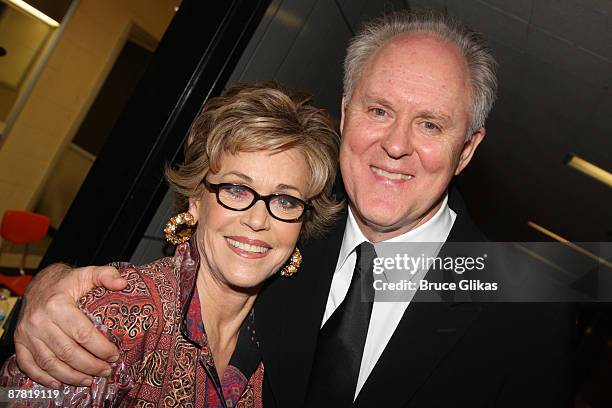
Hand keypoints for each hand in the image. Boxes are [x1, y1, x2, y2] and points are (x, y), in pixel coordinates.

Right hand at [13, 263, 127, 387]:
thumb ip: (107, 275)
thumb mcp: (89, 273)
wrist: (40, 283)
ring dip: (71, 376)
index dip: (101, 348)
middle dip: (90, 366)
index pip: (83, 333)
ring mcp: (27, 333)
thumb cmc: (68, 282)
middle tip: (106, 371)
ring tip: (89, 380)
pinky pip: (29, 365)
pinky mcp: (20, 342)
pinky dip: (43, 377)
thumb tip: (123, 284)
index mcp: (57, 304)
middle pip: (68, 352)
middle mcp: (39, 321)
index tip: (114, 355)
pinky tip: (60, 382)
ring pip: (50, 362)